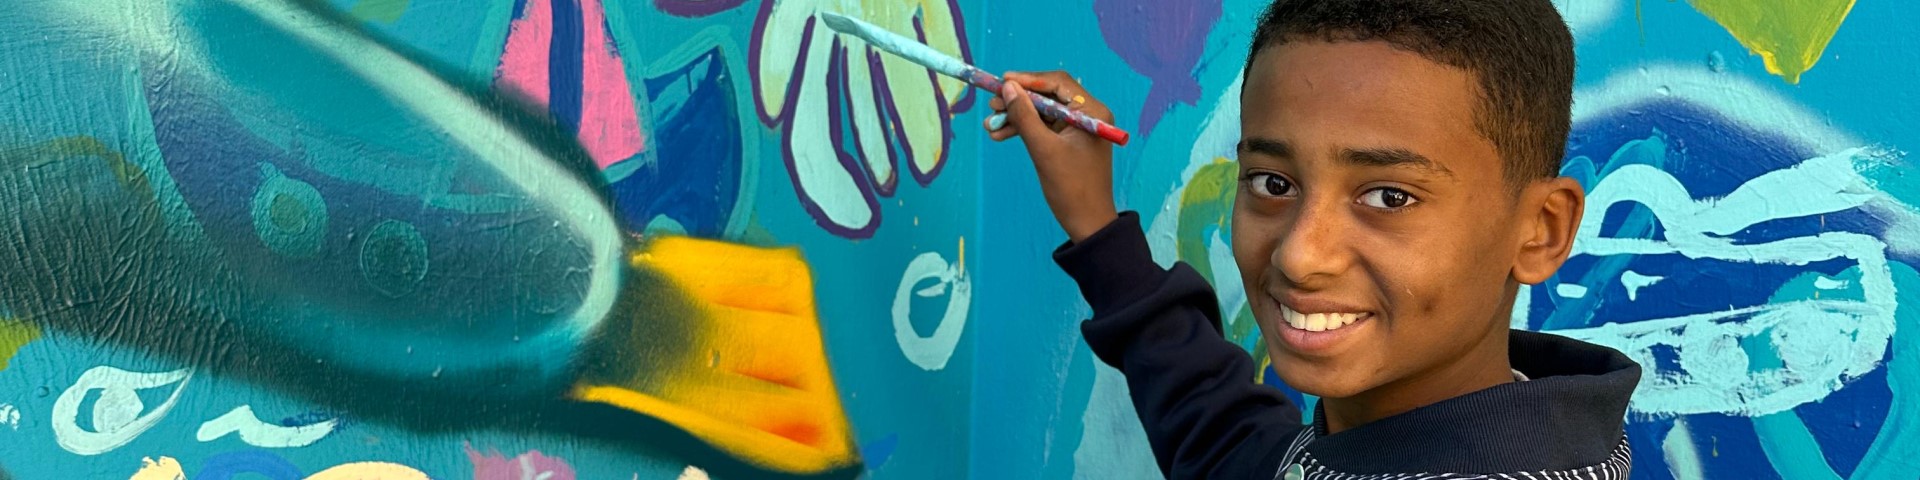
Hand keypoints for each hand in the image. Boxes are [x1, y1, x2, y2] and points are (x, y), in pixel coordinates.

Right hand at [987, 71, 1118, 242]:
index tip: (1003, 81)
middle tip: (992, 104)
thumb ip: (1025, 117)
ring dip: (1017, 116)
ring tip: (991, 124)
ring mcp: (1078, 128)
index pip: (1058, 83)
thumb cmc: (1072, 188)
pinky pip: (1044, 127)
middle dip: (1019, 100)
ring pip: (1043, 112)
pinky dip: (1024, 129)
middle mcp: (1088, 115)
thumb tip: (1008, 87)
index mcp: (1092, 112)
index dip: (1029, 80)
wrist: (1087, 222)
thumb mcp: (1044, 150)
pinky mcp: (1069, 141)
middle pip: (1048, 95)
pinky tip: (1001, 134)